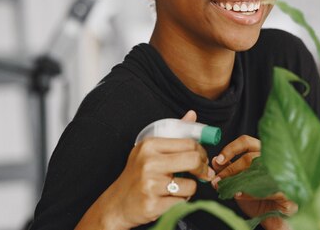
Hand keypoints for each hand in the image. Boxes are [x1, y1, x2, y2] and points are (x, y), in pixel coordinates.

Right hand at [82, 110, 214, 229]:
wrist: (116, 204)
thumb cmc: (137, 175)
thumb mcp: (150, 150)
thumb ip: (174, 133)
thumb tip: (192, 114)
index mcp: (150, 145)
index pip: (190, 143)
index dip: (202, 152)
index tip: (203, 159)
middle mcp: (149, 162)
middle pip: (194, 160)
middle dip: (203, 169)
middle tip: (203, 174)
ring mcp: (150, 184)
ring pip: (191, 185)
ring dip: (189, 189)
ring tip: (177, 188)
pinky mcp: (152, 205)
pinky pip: (182, 202)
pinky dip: (180, 202)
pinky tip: (168, 199)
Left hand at [210, 135, 296, 229]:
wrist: (273, 215)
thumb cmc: (258, 196)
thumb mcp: (240, 181)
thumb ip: (228, 169)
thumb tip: (215, 161)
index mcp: (262, 152)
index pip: (246, 142)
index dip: (231, 149)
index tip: (219, 160)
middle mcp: (273, 159)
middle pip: (249, 158)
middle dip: (230, 170)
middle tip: (218, 181)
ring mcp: (283, 173)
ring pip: (256, 172)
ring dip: (238, 182)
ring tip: (228, 189)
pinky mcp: (288, 189)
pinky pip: (265, 189)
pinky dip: (250, 193)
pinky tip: (240, 195)